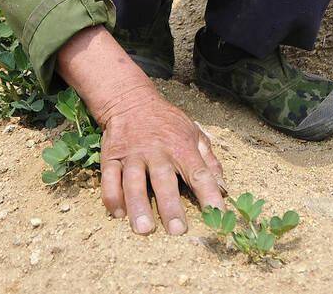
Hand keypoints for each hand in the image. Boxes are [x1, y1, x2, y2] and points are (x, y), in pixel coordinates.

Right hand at [96, 85, 225, 235]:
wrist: (131, 101)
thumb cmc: (168, 123)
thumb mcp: (194, 133)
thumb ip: (208, 160)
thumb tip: (222, 187)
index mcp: (182, 147)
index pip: (199, 173)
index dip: (209, 193)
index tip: (217, 213)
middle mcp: (157, 152)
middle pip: (164, 181)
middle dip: (170, 206)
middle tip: (176, 230)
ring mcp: (133, 155)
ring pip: (134, 182)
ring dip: (138, 205)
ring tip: (144, 229)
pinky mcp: (111, 157)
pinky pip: (109, 179)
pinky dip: (112, 196)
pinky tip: (118, 213)